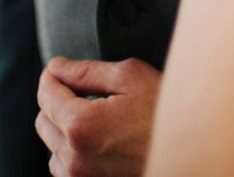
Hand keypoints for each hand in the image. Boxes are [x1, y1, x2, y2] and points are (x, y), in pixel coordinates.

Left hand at [36, 56, 160, 176]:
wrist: (190, 150)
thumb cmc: (165, 111)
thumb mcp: (129, 76)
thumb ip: (86, 71)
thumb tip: (57, 67)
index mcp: (80, 124)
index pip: (45, 92)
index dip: (54, 74)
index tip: (64, 67)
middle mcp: (75, 157)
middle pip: (43, 120)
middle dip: (57, 100)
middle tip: (84, 90)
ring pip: (51, 146)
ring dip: (63, 127)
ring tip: (94, 115)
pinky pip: (64, 168)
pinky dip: (72, 151)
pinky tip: (97, 137)